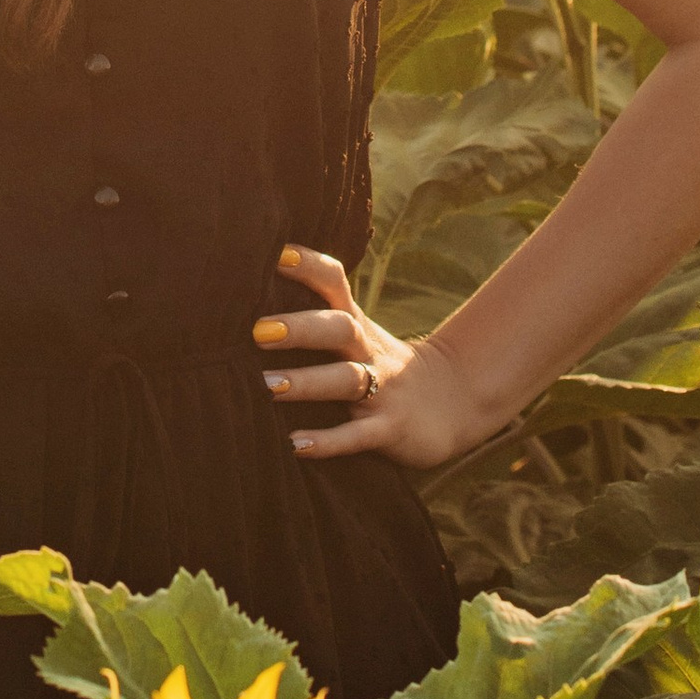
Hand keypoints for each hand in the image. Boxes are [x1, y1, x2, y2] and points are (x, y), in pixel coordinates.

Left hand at [252, 246, 504, 470]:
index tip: (275, 253)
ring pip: (346, 380)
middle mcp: (368, 351)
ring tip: (267, 386)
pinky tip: (295, 445)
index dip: (309, 266)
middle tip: (258, 331)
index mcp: (356, 324)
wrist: (452, 402)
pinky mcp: (390, 429)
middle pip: (339, 329)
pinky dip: (328, 441)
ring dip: (307, 383)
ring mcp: (383, 390)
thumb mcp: (357, 334)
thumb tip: (246, 300)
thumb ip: (316, 318)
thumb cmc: (381, 363)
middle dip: (301, 329)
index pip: (334, 283)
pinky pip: (357, 436)